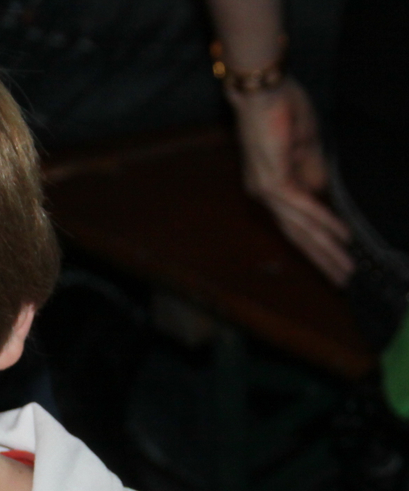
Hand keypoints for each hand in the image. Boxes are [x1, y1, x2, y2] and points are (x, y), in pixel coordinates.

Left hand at [229, 78, 353, 285]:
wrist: (263, 90)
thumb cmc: (281, 110)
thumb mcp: (304, 145)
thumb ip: (311, 172)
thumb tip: (322, 194)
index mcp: (269, 188)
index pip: (296, 224)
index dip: (317, 244)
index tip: (336, 262)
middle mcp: (264, 195)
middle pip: (297, 236)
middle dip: (322, 260)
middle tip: (343, 283)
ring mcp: (266, 190)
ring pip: (300, 229)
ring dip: (326, 250)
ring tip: (346, 269)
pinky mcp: (274, 180)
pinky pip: (303, 207)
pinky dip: (324, 222)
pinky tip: (341, 237)